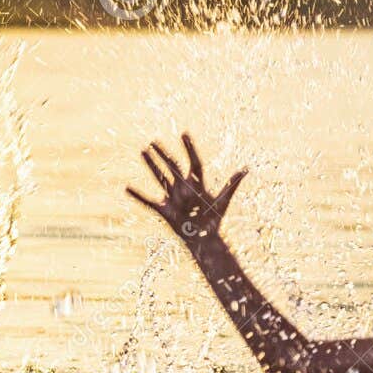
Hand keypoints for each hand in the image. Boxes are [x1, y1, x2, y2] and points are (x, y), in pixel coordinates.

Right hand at [126, 133, 246, 243]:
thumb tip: (246, 169)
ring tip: (142, 152)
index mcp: (197, 184)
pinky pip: (148, 201)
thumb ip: (231, 184)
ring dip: (151, 165)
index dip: (189, 148)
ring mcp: (172, 197)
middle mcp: (182, 188)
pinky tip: (126, 188)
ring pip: (159, 177)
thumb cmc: (213, 221)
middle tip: (153, 141)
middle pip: (172, 167)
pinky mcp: (164, 210)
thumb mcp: (223, 201)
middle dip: (163, 154)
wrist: (203, 239)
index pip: (193, 162)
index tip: (184, 133)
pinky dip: (137, 196)